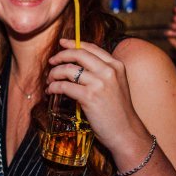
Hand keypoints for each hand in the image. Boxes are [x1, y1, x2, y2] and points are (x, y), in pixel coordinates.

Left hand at [47, 39, 150, 161]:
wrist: (126, 132)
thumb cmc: (118, 111)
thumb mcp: (116, 85)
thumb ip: (102, 73)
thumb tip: (78, 65)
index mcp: (116, 65)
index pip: (91, 47)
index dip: (74, 43)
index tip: (62, 43)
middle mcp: (109, 71)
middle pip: (78, 54)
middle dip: (60, 56)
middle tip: (51, 62)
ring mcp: (99, 83)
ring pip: (68, 69)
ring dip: (54, 74)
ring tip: (49, 81)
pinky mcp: (89, 97)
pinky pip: (64, 86)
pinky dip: (54, 87)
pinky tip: (51, 91)